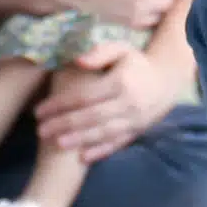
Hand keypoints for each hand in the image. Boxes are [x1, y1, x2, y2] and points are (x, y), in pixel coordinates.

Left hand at [32, 47, 186, 164]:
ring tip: (57, 144)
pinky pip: (117, 143)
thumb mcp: (122, 49)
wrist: (166, 82)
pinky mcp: (137, 132)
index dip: (61, 104)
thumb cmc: (136, 64)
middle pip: (91, 116)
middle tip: (40, 130)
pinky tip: (83, 157)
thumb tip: (78, 61)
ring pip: (103, 133)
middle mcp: (128, 103)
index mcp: (121, 82)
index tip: (40, 110)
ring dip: (79, 140)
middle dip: (64, 124)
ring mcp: (134, 120)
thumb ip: (100, 52)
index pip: (85, 95)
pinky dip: (101, 151)